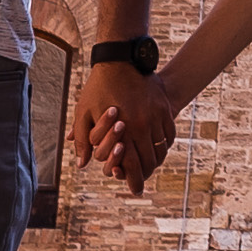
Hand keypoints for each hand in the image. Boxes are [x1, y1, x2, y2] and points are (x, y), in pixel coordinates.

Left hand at [74, 62, 173, 192]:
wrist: (121, 60)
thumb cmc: (98, 87)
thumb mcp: (84, 113)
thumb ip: (84, 140)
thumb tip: (82, 164)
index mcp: (124, 129)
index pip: (133, 163)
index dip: (134, 180)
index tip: (135, 190)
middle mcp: (144, 124)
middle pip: (150, 159)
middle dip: (145, 174)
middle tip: (141, 181)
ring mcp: (157, 115)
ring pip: (162, 148)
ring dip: (156, 160)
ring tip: (149, 166)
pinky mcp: (164, 107)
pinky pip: (169, 134)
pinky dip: (164, 144)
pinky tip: (157, 148)